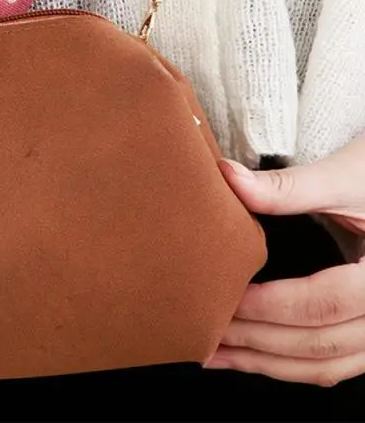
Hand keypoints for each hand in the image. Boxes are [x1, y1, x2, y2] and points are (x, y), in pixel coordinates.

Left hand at [207, 136, 364, 386]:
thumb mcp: (340, 178)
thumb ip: (287, 186)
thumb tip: (228, 177)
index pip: (323, 302)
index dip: (269, 305)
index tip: (223, 299)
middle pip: (321, 343)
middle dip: (257, 341)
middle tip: (204, 329)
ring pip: (326, 366)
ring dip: (267, 363)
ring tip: (214, 352)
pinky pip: (333, 364)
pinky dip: (289, 364)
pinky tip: (249, 355)